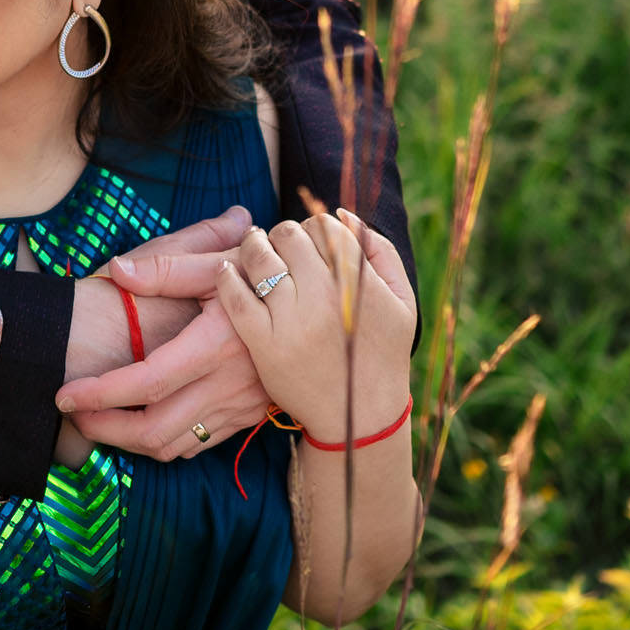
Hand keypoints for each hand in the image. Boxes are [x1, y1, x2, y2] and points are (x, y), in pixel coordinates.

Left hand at [54, 207, 269, 460]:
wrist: (321, 305)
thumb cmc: (263, 275)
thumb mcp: (217, 261)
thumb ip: (164, 267)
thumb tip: (117, 271)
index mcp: (216, 344)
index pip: (147, 384)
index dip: (100, 394)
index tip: (65, 394)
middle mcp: (230, 384)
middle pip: (155, 431)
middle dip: (105, 429)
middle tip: (74, 414)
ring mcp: (242, 406)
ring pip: (175, 447)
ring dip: (130, 442)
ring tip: (98, 420)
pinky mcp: (248, 417)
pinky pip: (198, 445)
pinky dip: (162, 441)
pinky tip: (141, 420)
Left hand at [216, 208, 415, 441]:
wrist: (360, 416)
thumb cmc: (384, 352)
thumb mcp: (402, 299)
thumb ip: (379, 249)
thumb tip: (341, 213)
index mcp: (357, 282)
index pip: (323, 226)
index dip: (313, 227)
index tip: (308, 240)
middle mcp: (324, 296)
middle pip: (288, 235)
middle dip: (282, 234)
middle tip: (277, 243)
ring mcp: (292, 321)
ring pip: (260, 258)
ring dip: (252, 245)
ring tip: (253, 248)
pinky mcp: (265, 345)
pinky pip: (236, 297)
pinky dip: (227, 276)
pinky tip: (227, 270)